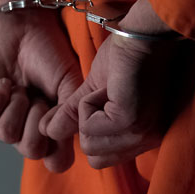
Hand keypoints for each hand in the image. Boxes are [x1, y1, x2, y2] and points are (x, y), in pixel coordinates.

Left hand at [0, 0, 82, 172]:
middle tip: (40, 97)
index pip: (55, 161)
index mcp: (50, 127)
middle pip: (31, 151)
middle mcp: (25, 127)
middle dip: (38, 121)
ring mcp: (1, 118)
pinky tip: (5, 82)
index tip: (60, 120)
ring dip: (18, 105)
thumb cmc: (49, 51)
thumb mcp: (71, 83)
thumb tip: (59, 138)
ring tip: (21, 86)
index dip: (58, 147)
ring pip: (7, 134)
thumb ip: (72, 114)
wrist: (24, 24)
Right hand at [40, 0, 188, 169]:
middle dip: (89, 126)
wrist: (142, 34)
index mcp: (143, 139)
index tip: (106, 101)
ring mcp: (140, 133)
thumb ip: (74, 116)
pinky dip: (89, 103)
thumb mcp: (93, 93)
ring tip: (110, 90)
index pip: (101, 159)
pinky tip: (110, 85)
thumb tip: (48, 132)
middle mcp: (147, 141)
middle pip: (95, 157)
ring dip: (89, 113)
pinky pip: (88, 126)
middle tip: (107, 96)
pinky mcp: (129, 121)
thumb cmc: (126, 57)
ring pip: (89, 144)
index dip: (92, 130)